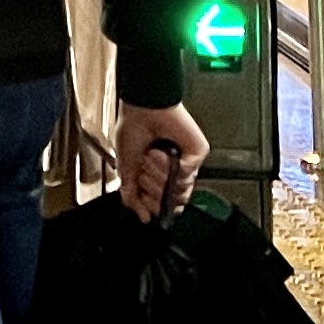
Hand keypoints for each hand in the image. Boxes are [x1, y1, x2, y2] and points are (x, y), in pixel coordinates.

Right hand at [115, 99, 204, 222]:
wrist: (142, 107)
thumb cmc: (133, 128)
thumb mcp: (125, 166)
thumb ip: (131, 194)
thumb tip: (143, 217)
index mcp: (158, 174)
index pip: (162, 204)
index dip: (151, 203)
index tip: (142, 196)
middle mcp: (175, 170)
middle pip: (171, 200)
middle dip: (152, 186)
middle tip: (143, 167)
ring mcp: (188, 162)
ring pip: (180, 189)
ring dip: (158, 174)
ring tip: (150, 156)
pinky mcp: (197, 153)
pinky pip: (187, 173)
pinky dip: (168, 164)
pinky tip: (161, 151)